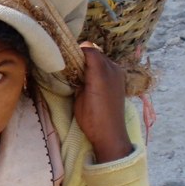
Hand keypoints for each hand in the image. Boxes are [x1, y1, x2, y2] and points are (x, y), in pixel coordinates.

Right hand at [73, 44, 132, 163]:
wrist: (110, 134)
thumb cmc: (91, 118)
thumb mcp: (79, 97)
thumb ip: (78, 78)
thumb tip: (74, 67)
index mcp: (101, 72)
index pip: (87, 50)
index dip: (75, 51)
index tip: (64, 56)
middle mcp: (113, 69)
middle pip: (95, 52)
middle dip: (82, 55)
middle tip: (69, 64)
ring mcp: (118, 74)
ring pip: (102, 58)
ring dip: (90, 61)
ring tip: (79, 72)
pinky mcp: (120, 80)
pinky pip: (108, 66)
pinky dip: (98, 67)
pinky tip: (90, 77)